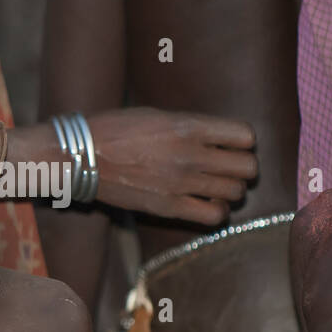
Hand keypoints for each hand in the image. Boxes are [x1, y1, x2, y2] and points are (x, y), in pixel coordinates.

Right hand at [87, 108, 257, 222]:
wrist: (83, 156)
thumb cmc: (117, 130)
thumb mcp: (158, 115)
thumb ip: (192, 126)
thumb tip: (221, 139)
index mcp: (189, 126)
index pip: (246, 136)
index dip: (244, 141)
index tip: (233, 145)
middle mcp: (190, 154)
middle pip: (248, 167)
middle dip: (243, 167)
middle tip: (228, 168)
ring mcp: (181, 183)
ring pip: (235, 193)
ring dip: (231, 189)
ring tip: (216, 186)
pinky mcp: (169, 207)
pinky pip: (214, 216)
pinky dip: (217, 211)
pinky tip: (206, 203)